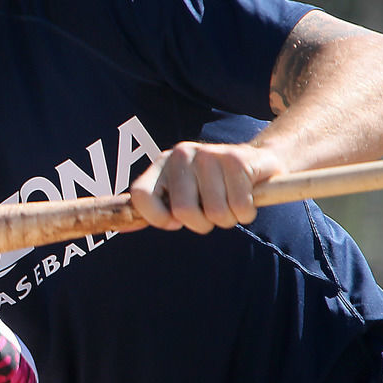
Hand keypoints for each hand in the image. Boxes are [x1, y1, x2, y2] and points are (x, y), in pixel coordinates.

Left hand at [129, 142, 284, 233]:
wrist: (258, 161)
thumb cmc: (213, 186)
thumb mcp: (181, 193)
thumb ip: (156, 208)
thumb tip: (124, 228)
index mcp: (162, 164)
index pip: (141, 195)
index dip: (158, 218)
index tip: (175, 222)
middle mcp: (181, 155)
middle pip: (183, 212)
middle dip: (202, 224)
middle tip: (211, 213)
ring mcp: (208, 155)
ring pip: (215, 213)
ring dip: (227, 219)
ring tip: (229, 202)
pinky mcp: (236, 160)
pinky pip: (240, 207)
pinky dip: (245, 213)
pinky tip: (245, 196)